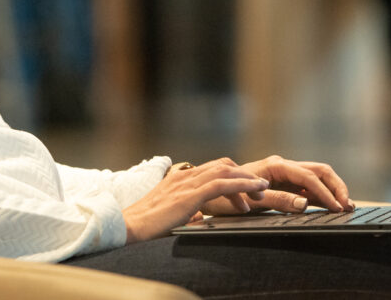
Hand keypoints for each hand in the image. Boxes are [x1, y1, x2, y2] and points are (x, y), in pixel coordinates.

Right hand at [122, 158, 269, 242]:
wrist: (128, 226)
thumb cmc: (146, 224)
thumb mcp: (171, 212)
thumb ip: (186, 209)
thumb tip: (200, 217)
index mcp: (181, 177)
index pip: (213, 168)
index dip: (234, 176)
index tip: (246, 190)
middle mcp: (185, 175)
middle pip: (223, 165)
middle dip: (245, 176)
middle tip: (259, 191)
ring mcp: (187, 182)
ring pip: (225, 171)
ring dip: (247, 181)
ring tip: (262, 192)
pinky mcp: (190, 194)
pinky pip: (221, 184)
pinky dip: (241, 186)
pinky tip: (252, 193)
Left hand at [200, 155, 354, 215]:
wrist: (209, 191)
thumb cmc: (226, 195)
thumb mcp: (250, 201)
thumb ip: (278, 201)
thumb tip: (304, 204)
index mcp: (275, 165)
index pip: (309, 177)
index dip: (326, 192)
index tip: (338, 207)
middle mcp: (281, 165)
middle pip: (319, 170)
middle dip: (336, 186)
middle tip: (349, 205)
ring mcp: (283, 173)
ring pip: (316, 176)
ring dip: (332, 189)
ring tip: (345, 205)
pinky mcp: (283, 183)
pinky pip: (308, 185)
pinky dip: (322, 193)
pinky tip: (330, 205)